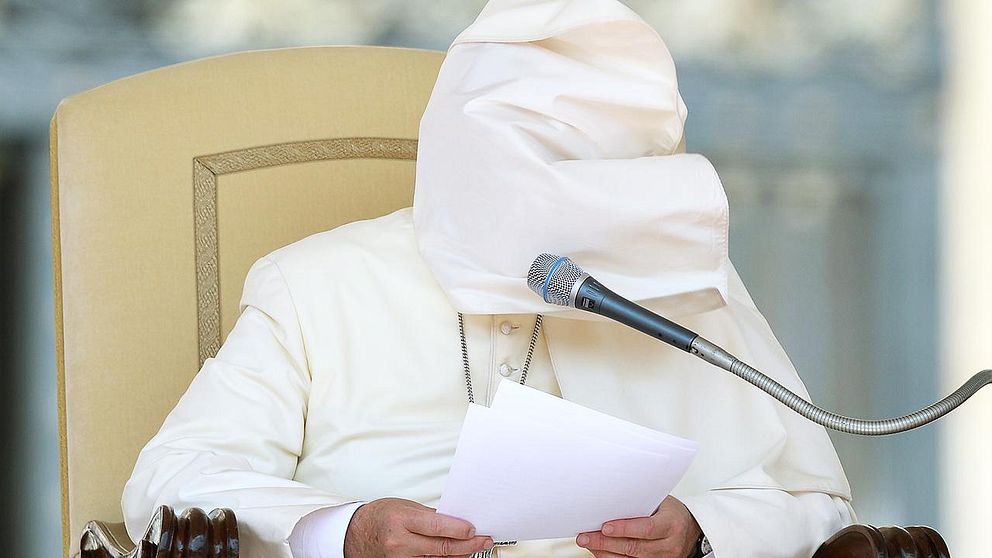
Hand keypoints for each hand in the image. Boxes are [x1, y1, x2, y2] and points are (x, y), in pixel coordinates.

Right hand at [344, 497, 493, 556]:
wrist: (354, 534)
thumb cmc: (378, 517)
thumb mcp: (404, 507)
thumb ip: (429, 516)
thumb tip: (455, 521)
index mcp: (401, 520)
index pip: (438, 527)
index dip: (461, 530)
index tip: (475, 529)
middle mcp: (400, 543)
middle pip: (442, 547)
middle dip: (468, 544)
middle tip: (484, 540)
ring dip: (460, 554)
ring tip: (474, 547)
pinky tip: (456, 555)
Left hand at [576, 496, 701, 557]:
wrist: (691, 530)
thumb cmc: (672, 513)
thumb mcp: (662, 502)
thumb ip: (641, 503)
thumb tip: (611, 501)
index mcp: (672, 524)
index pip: (647, 529)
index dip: (625, 528)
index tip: (605, 526)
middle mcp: (669, 545)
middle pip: (634, 547)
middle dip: (606, 543)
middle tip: (586, 537)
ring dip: (605, 552)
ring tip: (588, 543)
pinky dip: (612, 557)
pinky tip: (600, 551)